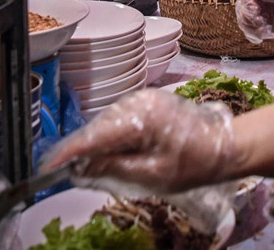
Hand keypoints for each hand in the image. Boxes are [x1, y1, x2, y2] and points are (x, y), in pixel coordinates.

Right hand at [42, 89, 236, 192]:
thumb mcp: (153, 174)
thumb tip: (82, 167)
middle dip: (80, 150)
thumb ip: (115, 167)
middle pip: (98, 127)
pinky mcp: (148, 103)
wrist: (226, 145)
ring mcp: (143, 99)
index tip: (48, 168)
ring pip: (107, 122)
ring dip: (96, 143)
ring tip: (85, 166)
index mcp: (140, 118)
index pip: (95, 136)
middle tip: (64, 173)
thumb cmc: (194, 163)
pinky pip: (120, 119)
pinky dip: (111, 136)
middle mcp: (138, 102)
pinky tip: (109, 152)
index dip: (69, 153)